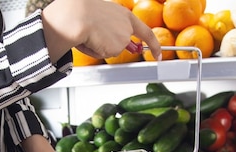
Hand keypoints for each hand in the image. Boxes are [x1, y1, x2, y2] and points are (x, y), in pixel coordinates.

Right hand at [42, 0, 161, 61]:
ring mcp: (123, 39)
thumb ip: (112, 26)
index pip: (147, 32)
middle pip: (123, 43)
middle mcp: (127, 27)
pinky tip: (91, 41)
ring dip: (100, 46)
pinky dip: (96, 51)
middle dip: (111, 44)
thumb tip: (115, 41)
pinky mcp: (115, 48)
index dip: (154, 45)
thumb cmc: (83, 12)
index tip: (159, 54)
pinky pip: (104, 55)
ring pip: (111, 50)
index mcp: (126, 15)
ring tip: (91, 35)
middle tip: (97, 36)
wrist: (76, 15)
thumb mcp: (103, 15)